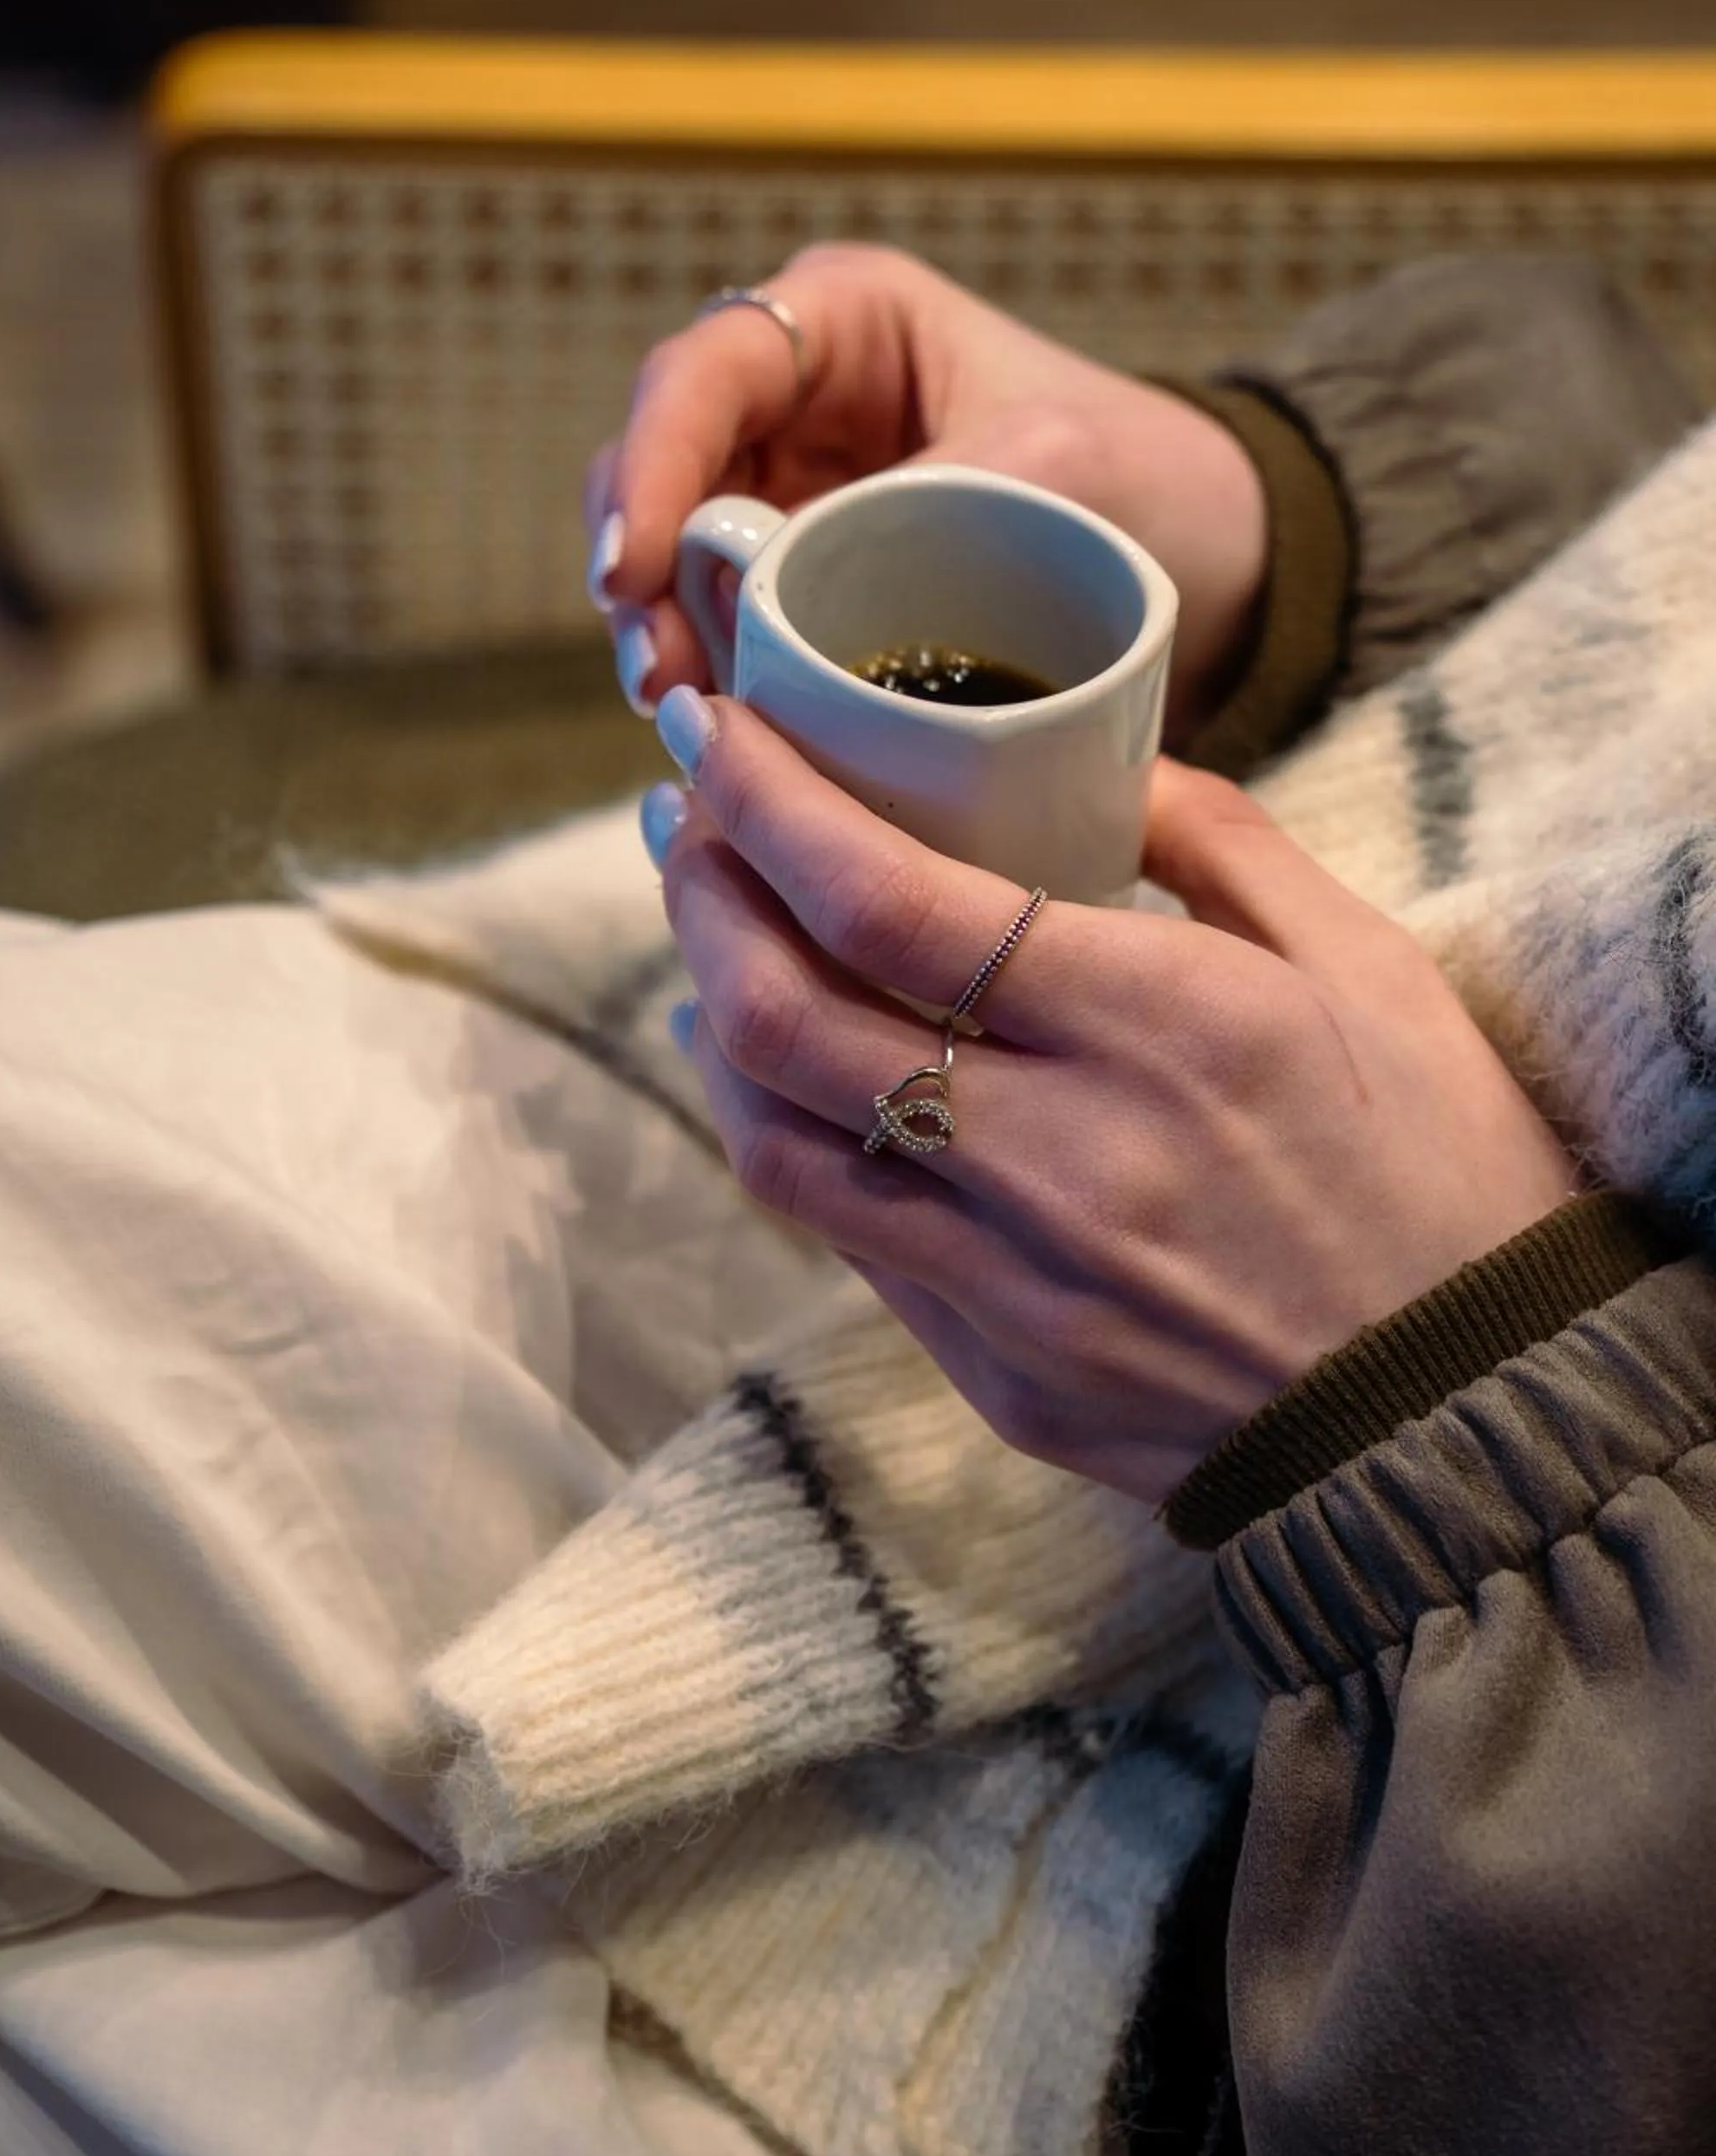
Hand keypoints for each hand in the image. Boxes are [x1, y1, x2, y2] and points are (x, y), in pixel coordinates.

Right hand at [587, 245, 1266, 746]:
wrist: (1221, 561)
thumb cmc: (1151, 476)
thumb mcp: (1054, 467)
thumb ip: (921, 503)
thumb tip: (784, 576)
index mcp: (847, 321)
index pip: (706, 372)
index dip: (653, 462)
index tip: (634, 566)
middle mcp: (797, 397)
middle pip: (663, 468)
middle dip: (643, 572)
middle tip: (660, 674)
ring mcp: (793, 491)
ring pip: (677, 556)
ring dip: (666, 635)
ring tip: (683, 716)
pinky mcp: (809, 583)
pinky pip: (732, 626)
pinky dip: (718, 678)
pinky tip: (722, 739)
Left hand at [645, 694, 1577, 1505]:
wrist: (1470, 1425)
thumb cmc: (1439, 1172)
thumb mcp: (1368, 967)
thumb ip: (1222, 842)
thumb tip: (1104, 762)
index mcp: (1153, 1031)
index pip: (885, 902)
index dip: (765, 805)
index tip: (710, 729)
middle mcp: (1053, 1160)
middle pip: (784, 1017)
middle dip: (702, 892)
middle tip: (685, 816)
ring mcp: (1007, 1286)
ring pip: (774, 1141)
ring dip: (711, 1018)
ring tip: (713, 931)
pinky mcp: (991, 1372)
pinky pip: (843, 1239)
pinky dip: (785, 1133)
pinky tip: (781, 1070)